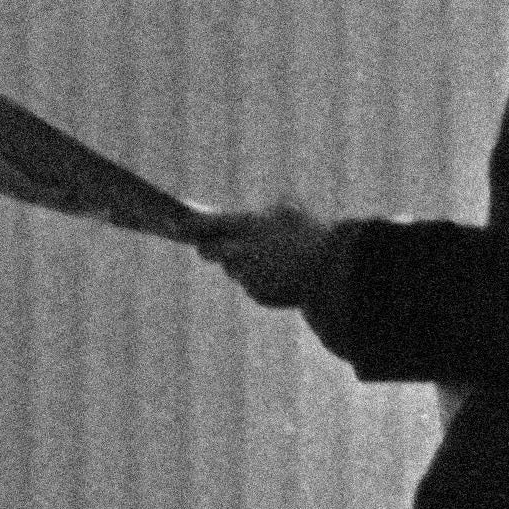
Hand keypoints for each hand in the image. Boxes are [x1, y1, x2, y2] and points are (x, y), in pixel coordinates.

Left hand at [189, 200, 347, 313]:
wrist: (337, 274)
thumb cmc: (318, 237)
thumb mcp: (294, 213)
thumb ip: (268, 213)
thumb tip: (258, 215)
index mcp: (248, 226)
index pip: (205, 225)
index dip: (187, 225)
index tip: (172, 223)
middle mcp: (242, 252)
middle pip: (210, 252)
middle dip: (212, 247)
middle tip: (215, 244)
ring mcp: (249, 276)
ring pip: (235, 270)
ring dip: (243, 265)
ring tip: (268, 260)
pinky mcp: (260, 295)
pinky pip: (254, 287)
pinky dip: (263, 281)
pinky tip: (283, 276)